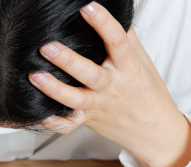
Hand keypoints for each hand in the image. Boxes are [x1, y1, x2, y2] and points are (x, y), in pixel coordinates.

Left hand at [29, 1, 190, 166]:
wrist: (155, 130)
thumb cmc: (147, 92)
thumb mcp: (142, 63)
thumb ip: (126, 39)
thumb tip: (112, 12)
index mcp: (128, 68)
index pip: (117, 42)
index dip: (103, 23)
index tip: (87, 7)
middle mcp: (112, 87)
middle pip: (89, 73)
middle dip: (67, 60)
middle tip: (47, 46)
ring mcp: (99, 105)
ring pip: (75, 99)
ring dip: (54, 89)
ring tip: (34, 75)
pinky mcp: (89, 120)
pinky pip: (68, 125)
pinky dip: (53, 122)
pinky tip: (38, 113)